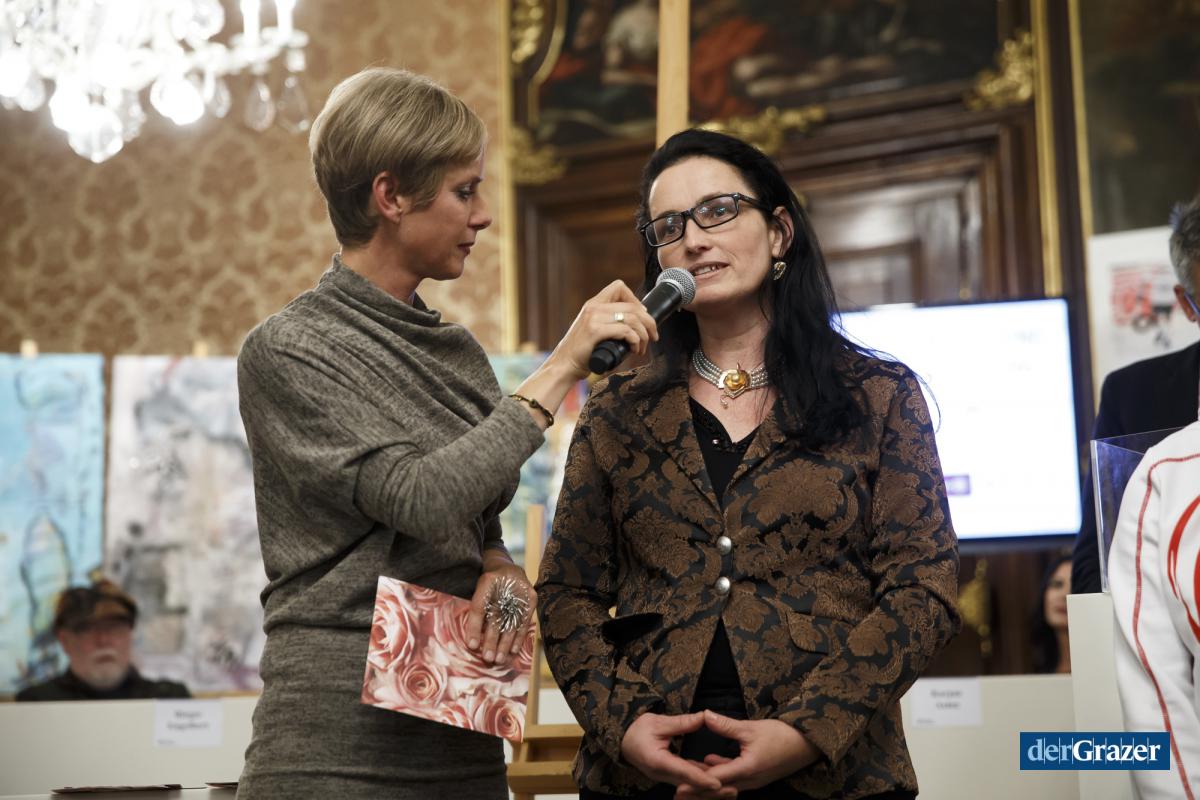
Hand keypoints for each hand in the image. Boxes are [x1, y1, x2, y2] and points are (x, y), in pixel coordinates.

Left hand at [466, 561, 535, 664]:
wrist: (509, 570)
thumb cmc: (490, 585)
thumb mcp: (479, 592)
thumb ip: (475, 612)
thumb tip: (471, 641)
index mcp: (487, 581)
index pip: (479, 607)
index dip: (474, 627)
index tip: (471, 645)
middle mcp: (505, 584)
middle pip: (496, 617)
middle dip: (491, 640)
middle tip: (487, 658)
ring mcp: (520, 591)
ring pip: (511, 621)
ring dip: (505, 643)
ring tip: (499, 659)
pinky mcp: (531, 598)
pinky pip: (524, 621)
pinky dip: (518, 637)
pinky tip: (513, 650)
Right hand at [547, 279, 657, 378]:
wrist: (564, 365)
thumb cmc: (582, 352)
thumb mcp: (593, 328)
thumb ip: (608, 321)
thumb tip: (635, 324)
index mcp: (593, 304)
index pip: (619, 287)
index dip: (635, 299)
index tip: (642, 315)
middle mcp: (593, 307)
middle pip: (632, 306)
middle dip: (648, 322)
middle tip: (653, 336)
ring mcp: (593, 318)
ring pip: (632, 318)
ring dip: (643, 334)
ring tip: (642, 347)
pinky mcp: (595, 331)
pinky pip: (625, 331)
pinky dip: (635, 340)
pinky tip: (634, 349)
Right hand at [620, 712, 723, 793]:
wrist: (623, 741)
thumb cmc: (637, 731)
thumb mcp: (657, 722)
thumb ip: (682, 722)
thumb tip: (704, 717)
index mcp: (658, 761)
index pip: (684, 771)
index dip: (702, 779)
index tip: (718, 783)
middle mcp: (663, 773)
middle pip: (690, 785)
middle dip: (711, 789)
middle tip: (733, 791)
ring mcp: (666, 777)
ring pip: (691, 786)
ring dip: (709, 788)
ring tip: (731, 790)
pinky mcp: (670, 775)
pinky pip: (688, 781)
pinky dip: (702, 782)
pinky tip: (719, 780)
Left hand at [676, 711, 819, 794]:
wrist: (806, 745)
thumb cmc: (781, 736)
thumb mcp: (751, 728)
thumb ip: (726, 725)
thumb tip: (705, 715)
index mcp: (746, 769)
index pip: (715, 780)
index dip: (696, 783)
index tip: (679, 787)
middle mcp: (749, 780)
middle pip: (718, 789)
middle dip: (698, 790)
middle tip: (678, 792)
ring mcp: (753, 780)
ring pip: (725, 785)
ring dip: (708, 782)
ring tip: (688, 778)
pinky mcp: (755, 776)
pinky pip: (734, 778)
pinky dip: (720, 773)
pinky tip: (709, 762)